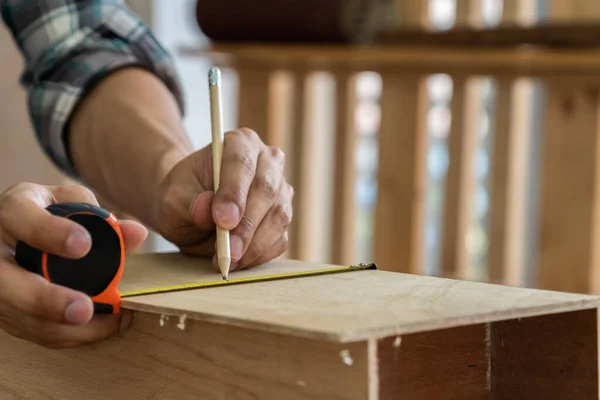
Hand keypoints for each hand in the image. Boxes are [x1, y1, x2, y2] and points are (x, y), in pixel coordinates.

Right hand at [0, 183, 147, 348]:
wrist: (18, 232)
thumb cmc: (49, 215)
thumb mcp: (71, 204)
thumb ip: (102, 217)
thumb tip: (136, 234)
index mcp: (12, 212)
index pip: (19, 217)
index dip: (49, 232)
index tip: (83, 246)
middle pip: (5, 281)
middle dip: (45, 300)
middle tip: (83, 309)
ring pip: (18, 314)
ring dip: (62, 327)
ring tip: (107, 323)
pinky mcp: (4, 311)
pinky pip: (30, 330)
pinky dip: (66, 335)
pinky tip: (99, 328)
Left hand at [154, 128, 293, 270]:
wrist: (192, 209)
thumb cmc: (182, 197)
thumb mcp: (172, 198)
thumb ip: (186, 201)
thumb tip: (206, 208)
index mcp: (239, 143)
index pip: (242, 163)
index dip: (234, 192)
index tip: (222, 220)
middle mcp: (268, 161)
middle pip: (266, 190)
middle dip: (247, 225)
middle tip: (228, 250)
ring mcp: (280, 190)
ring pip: (279, 216)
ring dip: (255, 244)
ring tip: (228, 260)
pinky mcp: (283, 217)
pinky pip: (280, 238)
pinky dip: (260, 254)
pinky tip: (238, 261)